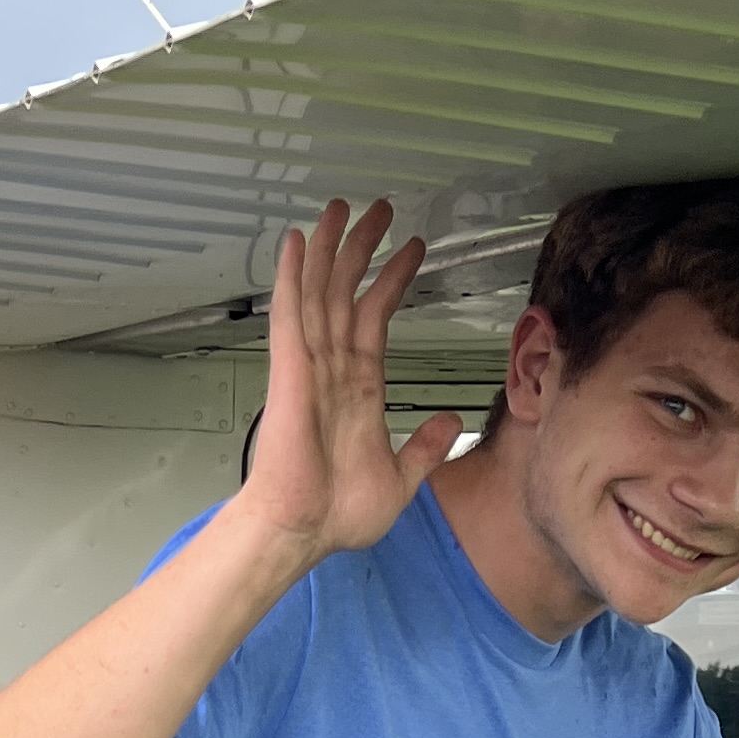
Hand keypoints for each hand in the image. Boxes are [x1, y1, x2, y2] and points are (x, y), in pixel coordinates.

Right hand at [228, 199, 465, 569]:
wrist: (304, 529)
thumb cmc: (336, 514)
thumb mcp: (402, 478)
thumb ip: (424, 447)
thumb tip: (450, 423)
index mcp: (359, 389)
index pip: (376, 319)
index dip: (392, 281)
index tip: (411, 249)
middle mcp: (333, 370)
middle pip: (347, 293)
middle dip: (362, 249)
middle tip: (378, 209)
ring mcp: (309, 366)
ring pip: (321, 292)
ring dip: (331, 248)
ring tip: (343, 207)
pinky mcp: (288, 370)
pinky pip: (290, 313)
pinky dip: (293, 276)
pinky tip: (298, 241)